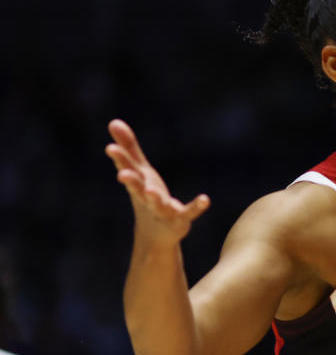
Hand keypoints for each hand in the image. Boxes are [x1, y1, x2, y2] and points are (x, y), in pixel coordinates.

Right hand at [106, 119, 209, 243]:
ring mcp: (163, 209)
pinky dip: (197, 206)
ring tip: (152, 191)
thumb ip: (130, 147)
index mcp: (138, 182)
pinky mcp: (180, 218)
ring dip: (154, 198)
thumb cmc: (146, 195)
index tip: (111, 147)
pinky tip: (206, 199)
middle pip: (137, 187)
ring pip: (157, 203)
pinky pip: (190, 212)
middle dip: (130, 180)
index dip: (120, 158)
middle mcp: (146, 195)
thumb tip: (114, 121)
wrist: (155, 233)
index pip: (127, 168)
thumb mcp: (140, 170)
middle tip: (122, 174)